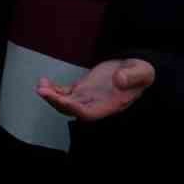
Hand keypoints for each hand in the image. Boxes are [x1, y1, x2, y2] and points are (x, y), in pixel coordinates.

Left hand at [37, 58, 154, 120]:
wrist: (135, 69)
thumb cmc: (141, 72)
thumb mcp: (142, 71)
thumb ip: (132, 76)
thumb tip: (119, 79)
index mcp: (110, 104)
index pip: (88, 113)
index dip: (75, 109)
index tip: (63, 100)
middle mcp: (96, 104)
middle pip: (72, 110)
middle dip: (56, 102)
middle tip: (42, 90)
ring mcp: (87, 97)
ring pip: (65, 102)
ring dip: (51, 96)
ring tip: (41, 85)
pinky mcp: (82, 88)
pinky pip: (65, 93)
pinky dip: (53, 89)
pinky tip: (44, 82)